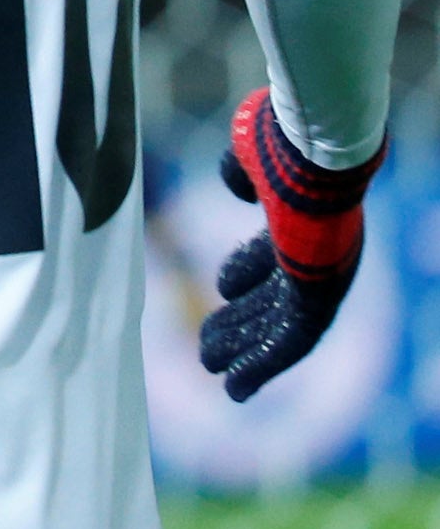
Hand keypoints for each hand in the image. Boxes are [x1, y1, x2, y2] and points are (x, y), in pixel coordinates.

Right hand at [199, 87, 381, 401]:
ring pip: (278, 327)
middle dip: (240, 325)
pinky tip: (236, 388)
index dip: (244, 274)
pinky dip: (263, 365)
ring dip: (244, 351)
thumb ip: (243, 172)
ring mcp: (322, 277)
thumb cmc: (285, 141)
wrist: (317, 148)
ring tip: (212, 371)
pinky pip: (291, 341)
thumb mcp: (253, 153)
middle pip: (274, 301)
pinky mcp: (321, 295)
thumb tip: (237, 186)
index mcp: (304, 222)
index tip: (220, 290)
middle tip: (207, 347)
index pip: (273, 259)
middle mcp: (319, 256)